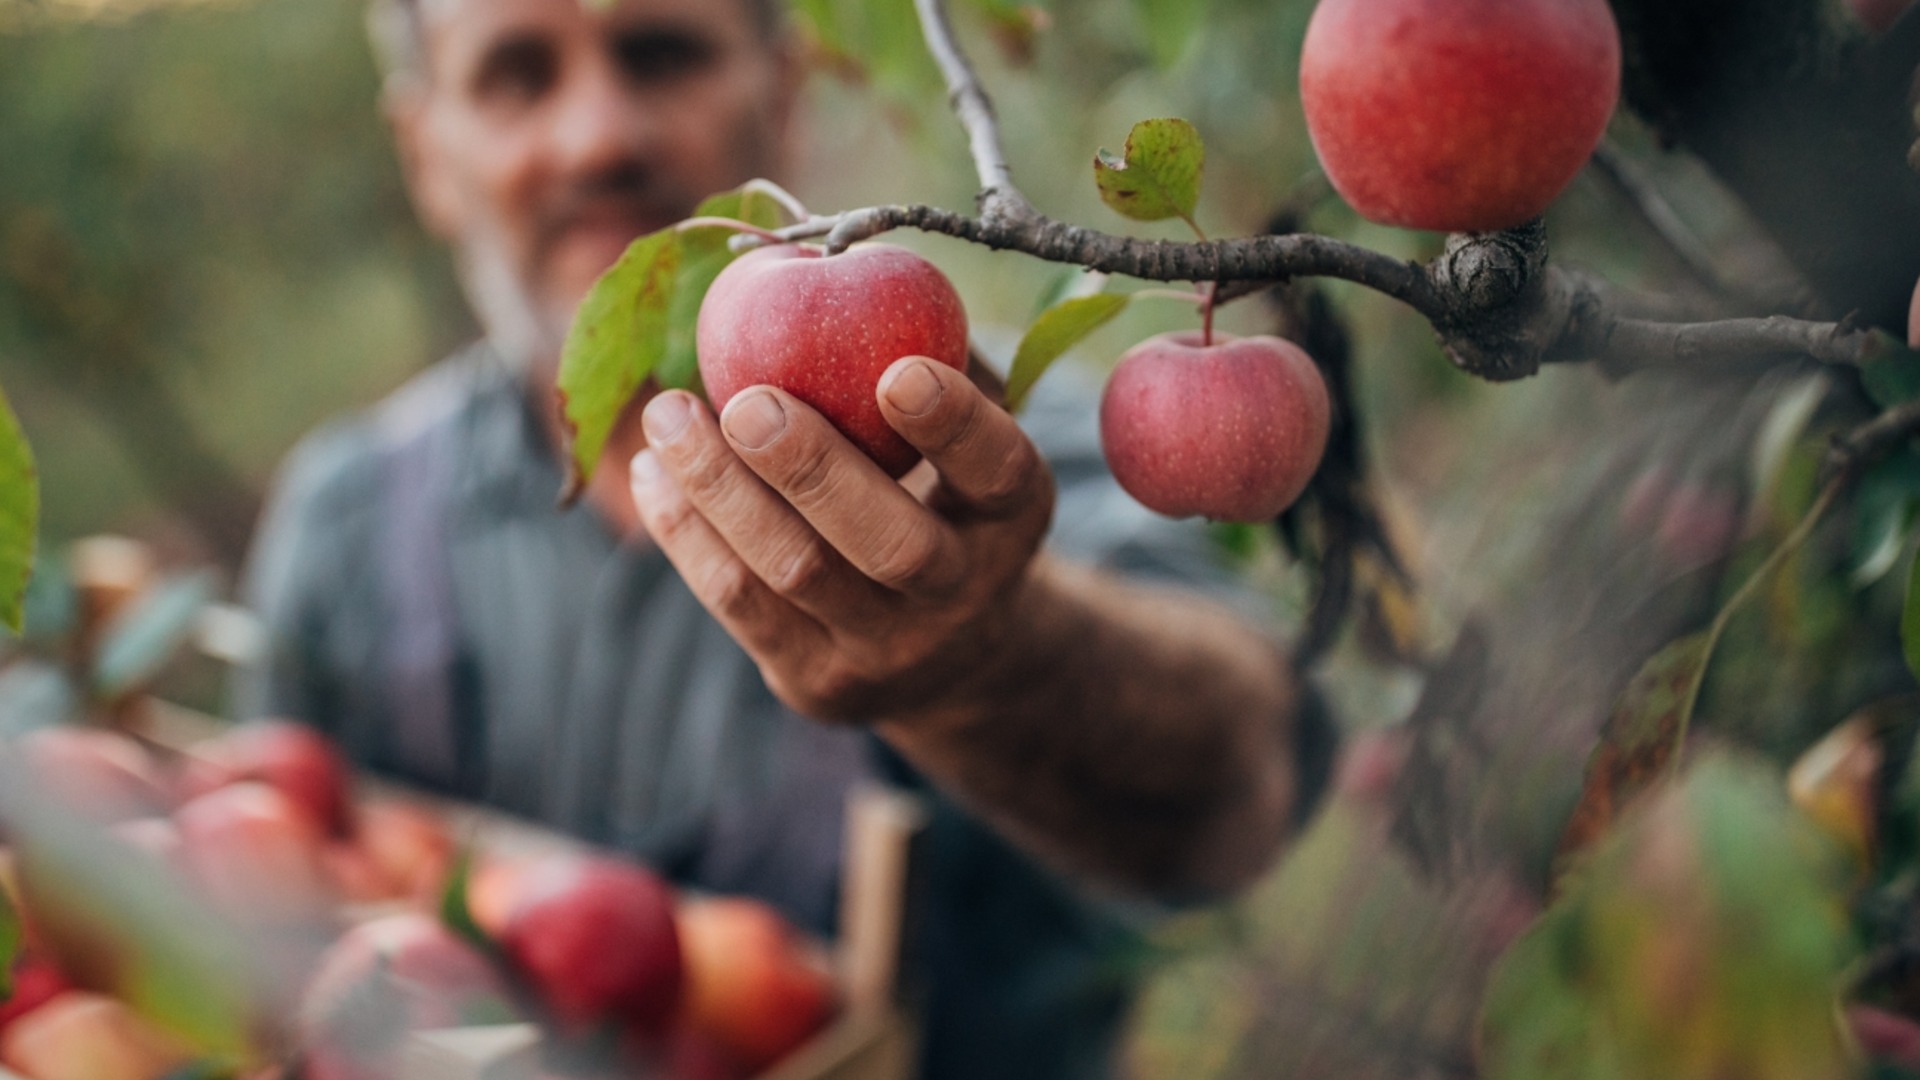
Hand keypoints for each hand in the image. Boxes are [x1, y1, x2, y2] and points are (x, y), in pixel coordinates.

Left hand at [629, 356, 1055, 722]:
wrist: (944, 650)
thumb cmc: (941, 490)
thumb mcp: (962, 431)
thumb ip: (927, 352)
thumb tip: (839, 250)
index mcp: (1014, 514)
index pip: (996, 471)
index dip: (954, 425)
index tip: (900, 370)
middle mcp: (964, 591)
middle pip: (890, 543)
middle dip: (812, 469)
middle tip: (747, 402)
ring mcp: (889, 648)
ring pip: (797, 573)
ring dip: (720, 491)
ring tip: (667, 414)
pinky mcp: (816, 681)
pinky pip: (740, 604)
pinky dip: (687, 533)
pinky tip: (655, 471)